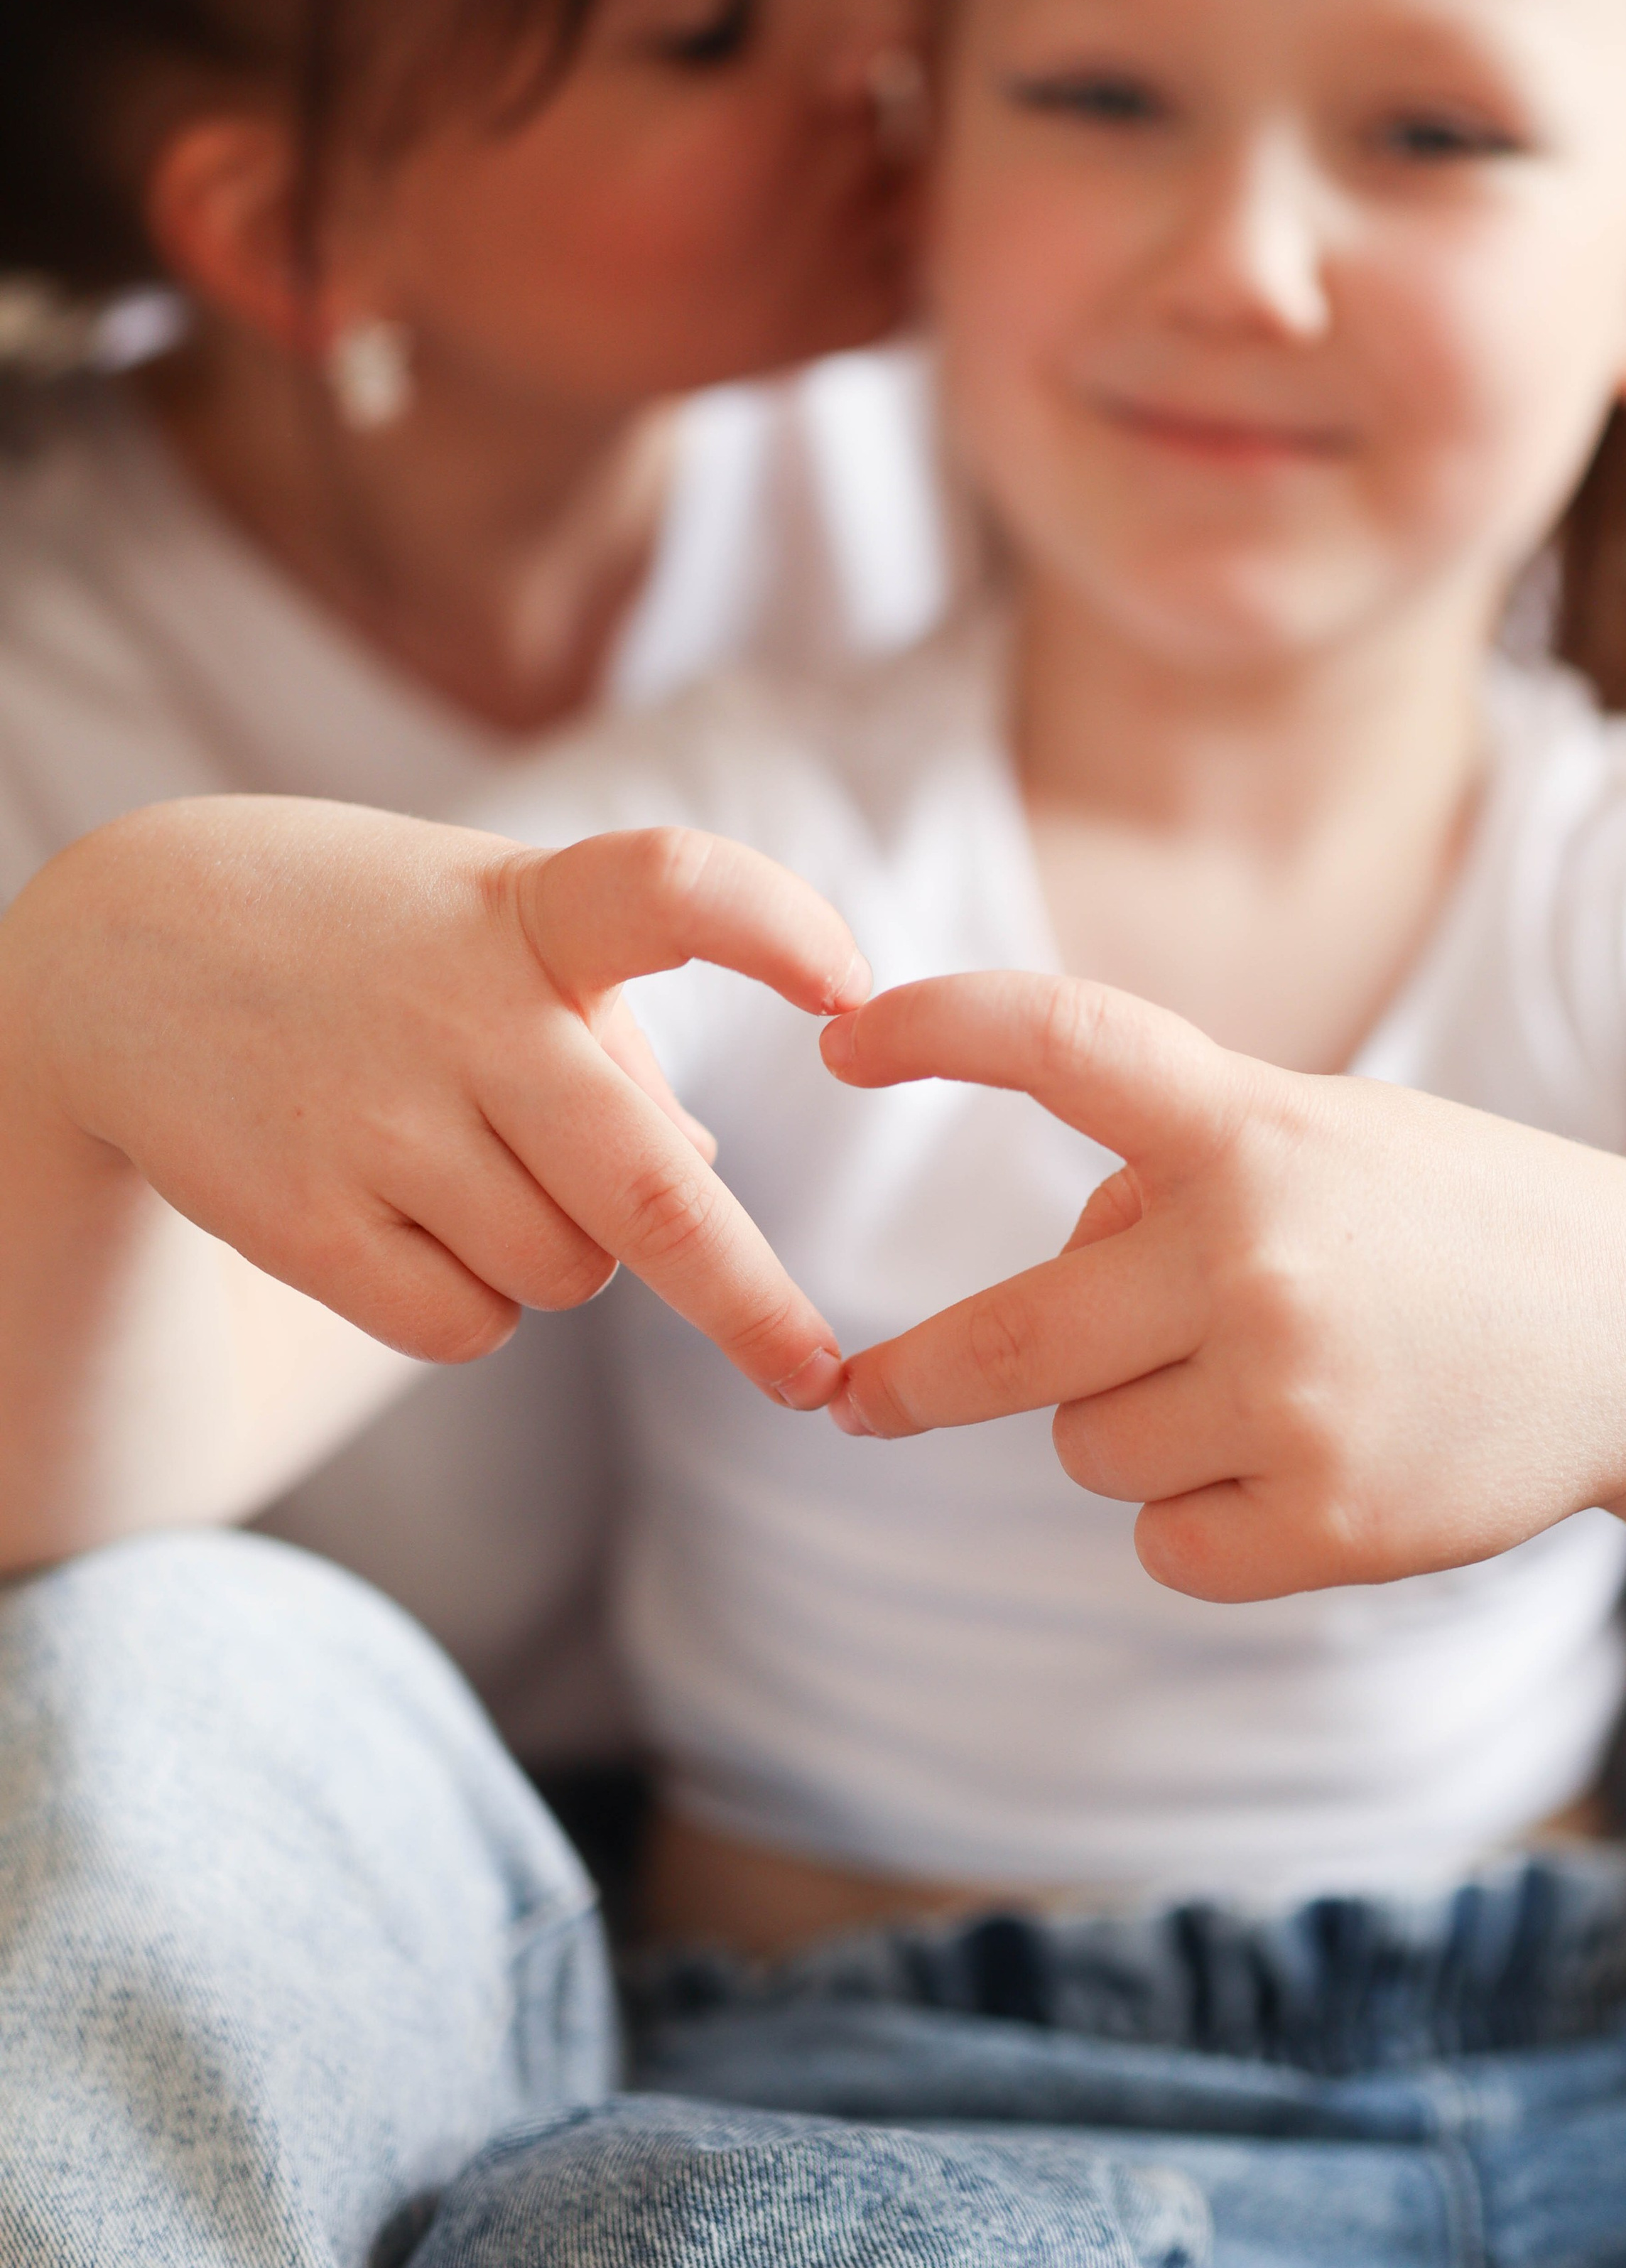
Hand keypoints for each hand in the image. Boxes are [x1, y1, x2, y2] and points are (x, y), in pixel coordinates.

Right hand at [6, 798, 866, 1391]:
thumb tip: (708, 1170)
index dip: (774, 933)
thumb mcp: (498, 929)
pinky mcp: (305, 1220)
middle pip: (649, 1192)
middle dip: (751, 1304)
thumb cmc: (376, 944)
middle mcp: (467, 1014)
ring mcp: (381, 1122)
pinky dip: (473, 1304)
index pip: (673, 887)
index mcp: (537, 913)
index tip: (854, 992)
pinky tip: (410, 1219)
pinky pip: (467, 1326)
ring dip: (566, 1257)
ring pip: (568, 1276)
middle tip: (819, 1380)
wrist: (130, 948)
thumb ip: (609, 1026)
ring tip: (474, 1166)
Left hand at [815, 972, 1625, 1602]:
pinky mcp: (1327, 1519)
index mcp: (1253, 1124)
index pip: (1067, 1039)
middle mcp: (1258, 1252)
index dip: (942, 1027)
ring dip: (1128, 1424)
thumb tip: (1053, 1279)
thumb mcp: (1319, 1134)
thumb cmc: (1445, 1217)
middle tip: (857, 1400)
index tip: (843, 1036)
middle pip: (1009, 1340)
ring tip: (1257, 1386)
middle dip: (915, 1381)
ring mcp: (1293, 1394)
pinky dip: (1197, 1516)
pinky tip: (1296, 1462)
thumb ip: (1174, 1170)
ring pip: (1086, 1444)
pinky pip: (1163, 1541)